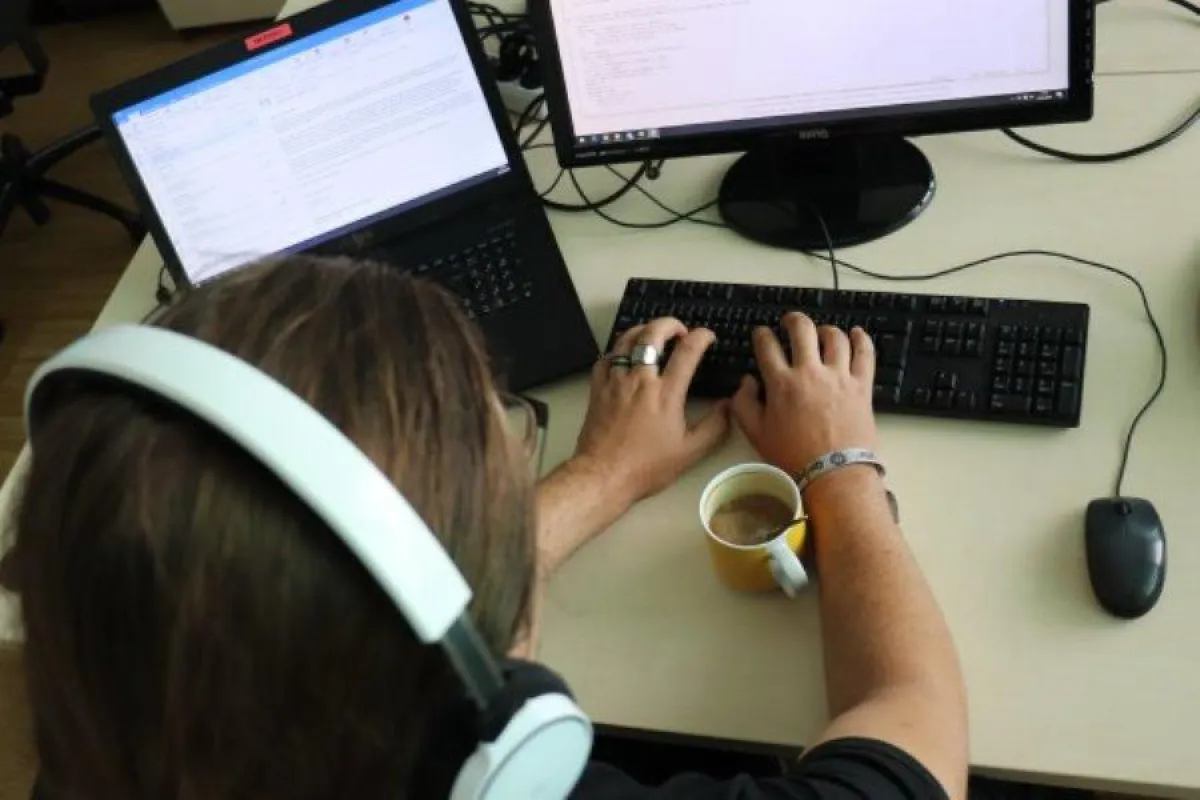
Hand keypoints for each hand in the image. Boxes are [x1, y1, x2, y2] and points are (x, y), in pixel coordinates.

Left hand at [574, 317, 731, 504]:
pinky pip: (606, 357)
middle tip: (679, 329)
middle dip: (669, 323)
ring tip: (652, 334)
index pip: (687, 352)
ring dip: (642, 330)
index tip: (707, 336)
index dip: (701, 337)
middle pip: (652, 335)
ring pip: (626, 340)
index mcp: (666, 393)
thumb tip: (728, 405)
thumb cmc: (646, 466)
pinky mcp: (597, 388)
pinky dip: (617, 349)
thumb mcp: (690, 451)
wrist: (603, 475)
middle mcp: (640, 380)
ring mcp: (615, 381)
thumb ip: (715, 426)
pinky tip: (624, 355)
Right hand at [732, 313, 876, 475]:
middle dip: (793, 320)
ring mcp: (839, 376)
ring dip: (825, 329)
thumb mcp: (756, 434)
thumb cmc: (792, 456)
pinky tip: (856, 332)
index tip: (761, 334)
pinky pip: (864, 354)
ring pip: (834, 337)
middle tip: (789, 322)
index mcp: (782, 383)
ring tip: (821, 332)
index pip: (767, 346)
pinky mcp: (862, 385)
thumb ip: (744, 404)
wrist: (834, 473)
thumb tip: (747, 381)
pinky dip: (861, 339)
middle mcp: (810, 372)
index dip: (761, 335)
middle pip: (802, 330)